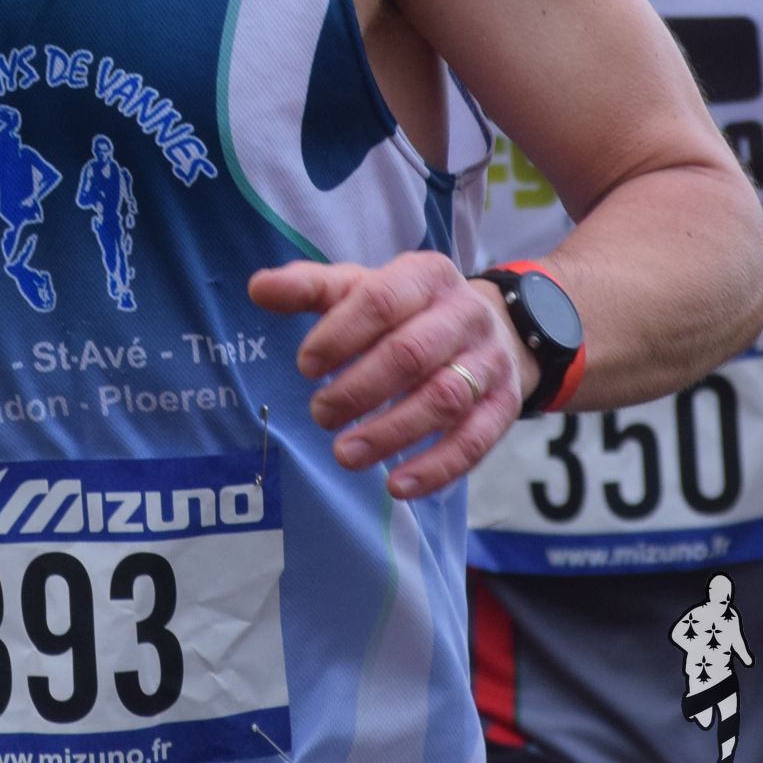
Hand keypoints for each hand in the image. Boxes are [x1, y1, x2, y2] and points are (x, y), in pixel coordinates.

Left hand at [246, 251, 529, 498]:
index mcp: (425, 275)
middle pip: (411, 354)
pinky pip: (475, 441)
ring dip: (391, 433)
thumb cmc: (411, 310)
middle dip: (359, 389)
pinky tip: (397, 486)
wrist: (499, 327)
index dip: (340, 335)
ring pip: (444, 399)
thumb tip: (259, 288)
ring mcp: (489, 362)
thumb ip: (313, 288)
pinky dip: (436, 468)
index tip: (306, 366)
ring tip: (345, 455)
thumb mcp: (366, 287)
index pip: (381, 300)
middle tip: (320, 414)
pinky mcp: (504, 406)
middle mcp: (464, 314)